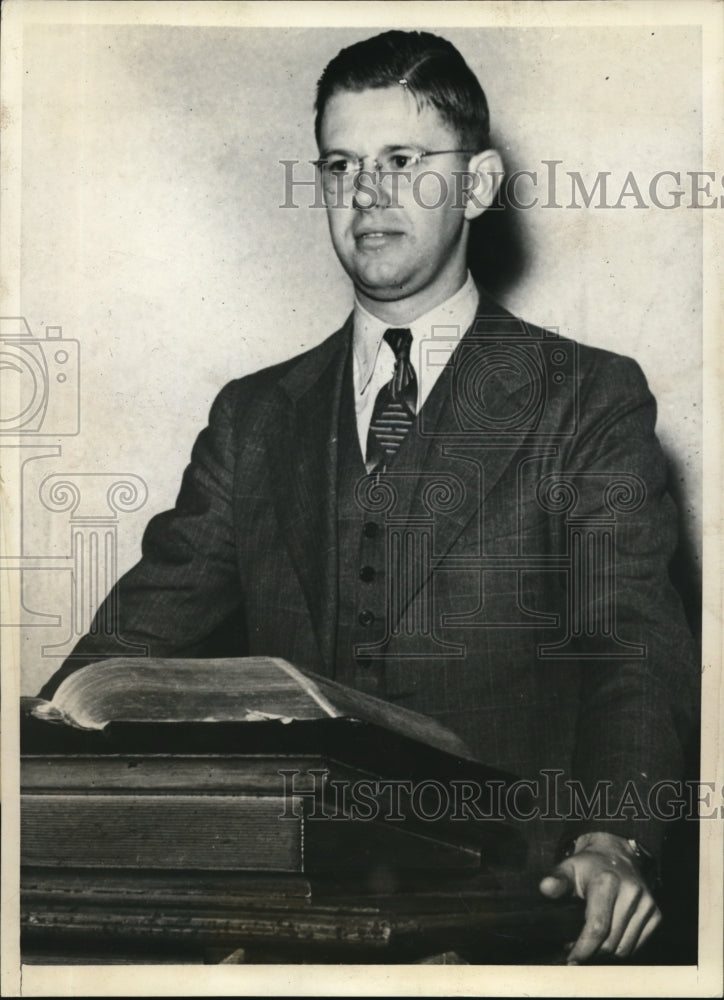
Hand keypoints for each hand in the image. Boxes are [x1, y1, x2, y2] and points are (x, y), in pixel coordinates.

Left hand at [539, 831, 660, 963]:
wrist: (616, 855)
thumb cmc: (588, 866)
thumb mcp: (568, 868)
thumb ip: (557, 880)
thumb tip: (545, 888)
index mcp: (607, 881)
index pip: (597, 927)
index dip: (583, 948)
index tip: (571, 961)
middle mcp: (631, 892)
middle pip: (610, 942)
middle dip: (591, 952)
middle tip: (577, 948)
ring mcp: (646, 903)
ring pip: (625, 949)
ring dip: (606, 954)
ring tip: (591, 944)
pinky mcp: (656, 913)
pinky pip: (637, 946)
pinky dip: (621, 948)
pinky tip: (608, 939)